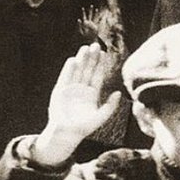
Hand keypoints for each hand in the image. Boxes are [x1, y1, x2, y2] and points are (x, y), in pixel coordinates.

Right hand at [31, 45, 122, 165]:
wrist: (66, 134)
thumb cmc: (83, 128)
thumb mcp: (101, 117)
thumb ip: (110, 106)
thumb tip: (119, 93)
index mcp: (92, 94)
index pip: (97, 76)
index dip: (100, 65)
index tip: (104, 53)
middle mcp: (81, 89)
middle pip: (88, 70)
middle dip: (91, 58)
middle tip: (95, 45)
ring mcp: (70, 89)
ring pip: (77, 71)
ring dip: (81, 60)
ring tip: (85, 48)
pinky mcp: (60, 91)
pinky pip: (65, 77)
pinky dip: (68, 69)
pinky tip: (73, 60)